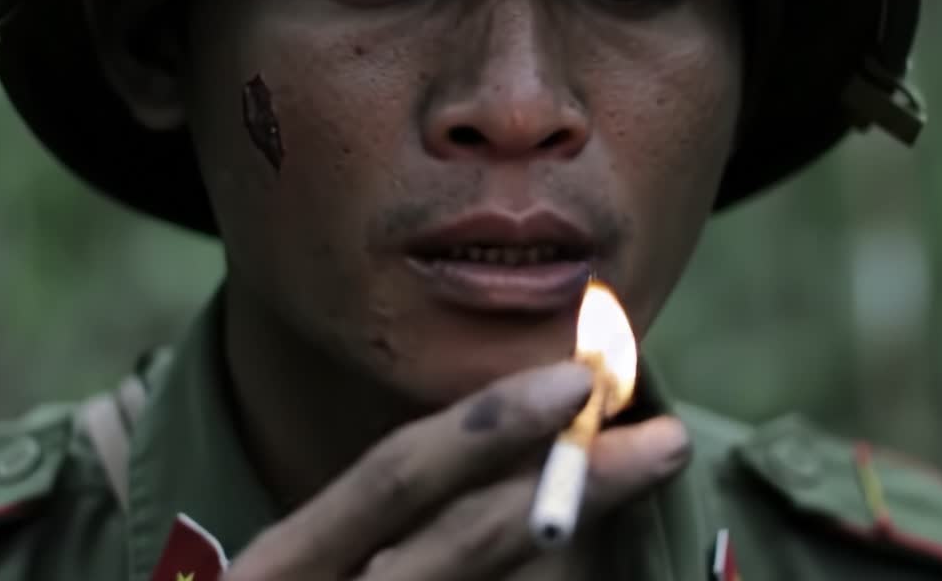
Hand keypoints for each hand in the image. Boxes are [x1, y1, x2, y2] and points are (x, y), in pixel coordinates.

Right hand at [222, 362, 692, 580]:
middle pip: (465, 540)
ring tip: (640, 504)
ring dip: (581, 558)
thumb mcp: (297, 577)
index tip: (574, 381)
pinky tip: (595, 573)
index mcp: (278, 573)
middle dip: (577, 488)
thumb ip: (365, 530)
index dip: (486, 424)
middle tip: (664, 442)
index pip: (389, 479)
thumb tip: (507, 456)